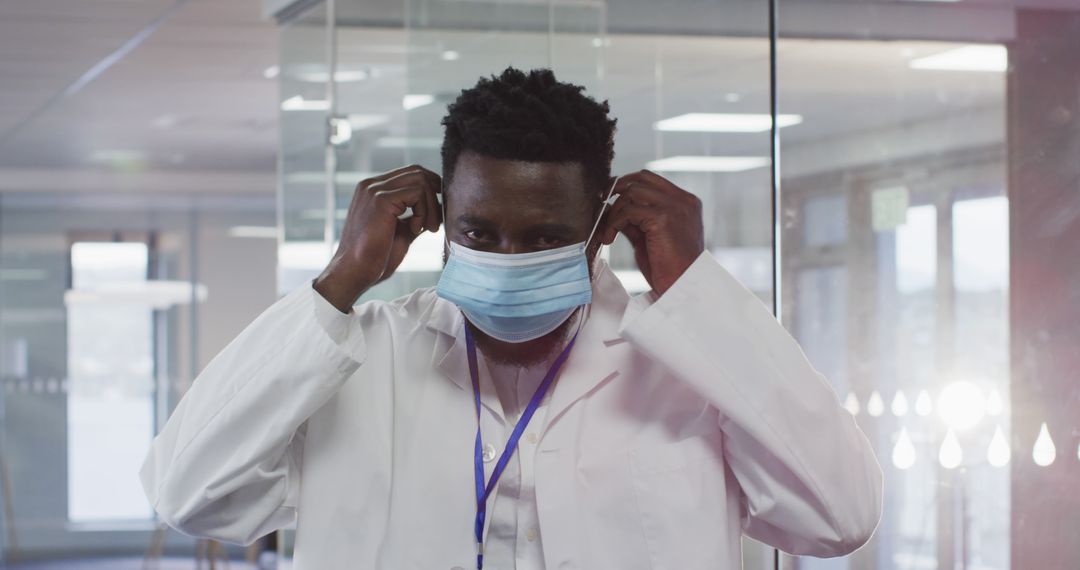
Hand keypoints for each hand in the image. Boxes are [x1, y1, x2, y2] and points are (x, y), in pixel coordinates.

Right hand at [314, 165, 441, 311]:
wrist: (355, 273)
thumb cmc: (376, 257)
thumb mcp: (402, 231)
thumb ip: (416, 216)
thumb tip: (438, 209)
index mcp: (373, 190)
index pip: (410, 174)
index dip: (431, 189)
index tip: (436, 214)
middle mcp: (371, 185)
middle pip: (418, 171)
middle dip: (435, 195)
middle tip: (436, 222)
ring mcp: (374, 190)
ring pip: (421, 180)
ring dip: (432, 206)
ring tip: (427, 229)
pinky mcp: (381, 199)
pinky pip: (418, 193)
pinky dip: (424, 211)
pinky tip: (416, 229)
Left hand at [597, 170, 704, 295]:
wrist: (684, 288)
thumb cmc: (670, 269)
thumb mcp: (650, 238)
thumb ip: (635, 219)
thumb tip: (611, 207)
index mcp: (685, 203)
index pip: (652, 180)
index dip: (628, 184)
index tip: (610, 195)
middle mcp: (683, 200)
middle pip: (642, 178)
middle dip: (617, 187)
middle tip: (601, 202)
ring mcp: (674, 207)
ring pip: (632, 192)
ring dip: (614, 211)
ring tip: (608, 232)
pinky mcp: (662, 218)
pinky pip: (628, 211)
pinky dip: (614, 222)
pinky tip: (610, 238)